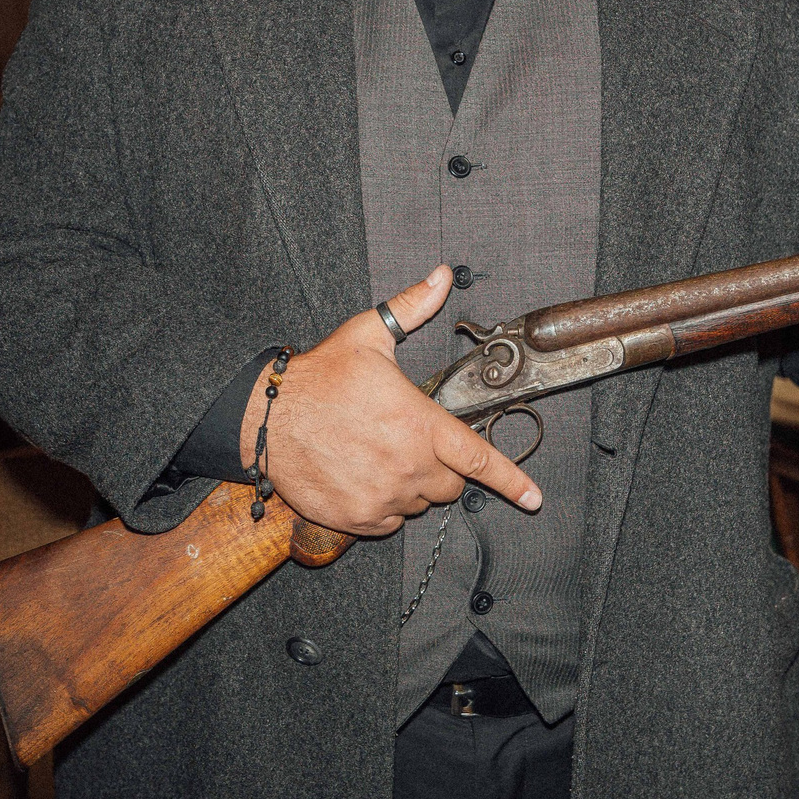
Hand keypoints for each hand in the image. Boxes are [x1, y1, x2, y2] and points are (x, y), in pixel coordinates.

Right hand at [245, 265, 542, 536]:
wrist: (265, 418)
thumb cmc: (318, 378)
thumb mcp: (368, 334)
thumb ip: (412, 308)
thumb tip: (440, 277)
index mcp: (421, 425)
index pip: (480, 460)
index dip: (512, 480)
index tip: (533, 497)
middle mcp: (409, 466)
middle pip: (450, 483)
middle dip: (440, 464)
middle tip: (409, 440)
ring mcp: (383, 496)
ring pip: (419, 502)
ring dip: (410, 483)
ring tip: (378, 453)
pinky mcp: (357, 518)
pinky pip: (387, 521)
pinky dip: (383, 504)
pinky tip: (363, 475)